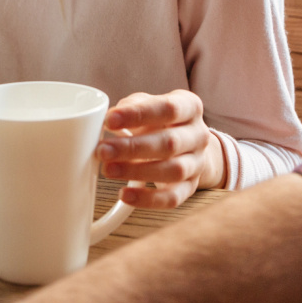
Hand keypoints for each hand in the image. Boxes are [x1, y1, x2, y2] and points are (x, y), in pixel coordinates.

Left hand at [95, 90, 225, 208]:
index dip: (138, 115)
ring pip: (172, 171)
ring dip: (136, 172)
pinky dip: (147, 199)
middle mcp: (198, 135)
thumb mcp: (145, 103)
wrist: (185, 143)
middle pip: (169, 143)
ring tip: (108, 170)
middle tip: (102, 150)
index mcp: (189, 107)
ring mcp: (197, 163)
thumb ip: (129, 107)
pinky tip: (125, 194)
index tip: (109, 120)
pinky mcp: (190, 187)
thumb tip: (108, 120)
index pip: (167, 109)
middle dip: (132, 148)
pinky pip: (172, 198)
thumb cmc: (157, 119)